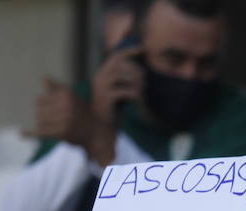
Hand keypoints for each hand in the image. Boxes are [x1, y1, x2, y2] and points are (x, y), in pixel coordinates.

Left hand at [29, 77, 93, 146]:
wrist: (95, 133)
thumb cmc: (82, 113)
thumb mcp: (72, 97)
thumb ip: (57, 88)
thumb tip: (43, 77)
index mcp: (66, 95)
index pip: (41, 99)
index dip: (44, 105)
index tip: (54, 110)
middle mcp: (65, 106)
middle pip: (39, 110)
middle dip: (43, 115)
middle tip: (53, 121)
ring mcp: (63, 120)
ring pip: (40, 121)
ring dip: (42, 125)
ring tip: (52, 127)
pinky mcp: (61, 133)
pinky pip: (41, 132)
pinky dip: (30, 134)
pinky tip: (22, 133)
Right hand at [83, 47, 142, 164]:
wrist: (100, 127)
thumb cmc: (112, 109)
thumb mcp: (119, 90)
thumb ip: (126, 79)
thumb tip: (142, 70)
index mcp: (103, 73)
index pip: (116, 56)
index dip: (129, 50)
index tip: (142, 48)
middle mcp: (100, 77)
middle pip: (121, 64)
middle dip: (136, 70)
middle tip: (145, 80)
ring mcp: (101, 87)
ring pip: (122, 75)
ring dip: (136, 81)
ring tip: (143, 89)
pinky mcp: (106, 98)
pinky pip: (124, 91)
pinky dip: (135, 94)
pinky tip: (139, 99)